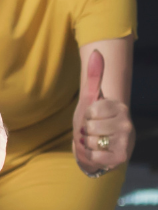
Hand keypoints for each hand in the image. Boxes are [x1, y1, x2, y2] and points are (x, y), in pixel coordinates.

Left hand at [74, 50, 131, 174]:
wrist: (102, 148)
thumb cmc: (95, 121)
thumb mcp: (90, 99)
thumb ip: (93, 77)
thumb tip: (96, 52)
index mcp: (119, 107)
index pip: (91, 110)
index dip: (86, 116)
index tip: (93, 117)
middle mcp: (126, 123)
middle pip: (89, 127)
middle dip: (84, 132)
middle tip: (92, 132)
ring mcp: (125, 141)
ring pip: (89, 142)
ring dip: (86, 144)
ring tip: (94, 142)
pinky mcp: (120, 157)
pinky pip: (93, 156)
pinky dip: (89, 156)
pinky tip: (98, 152)